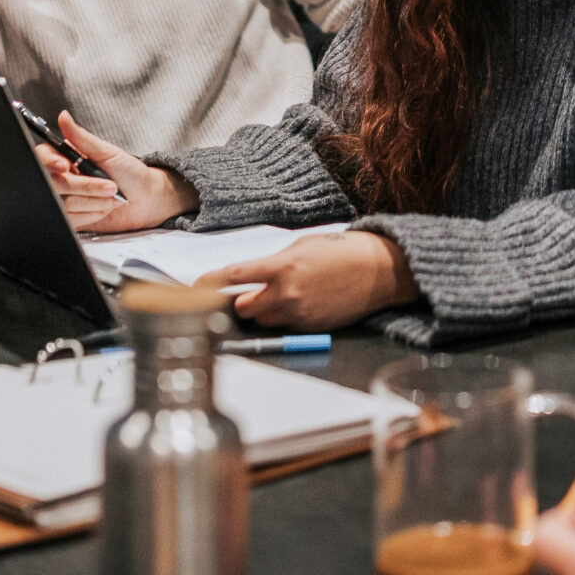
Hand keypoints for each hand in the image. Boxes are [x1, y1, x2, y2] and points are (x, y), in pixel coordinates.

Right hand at [34, 111, 196, 233]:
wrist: (146, 200)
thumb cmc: (130, 172)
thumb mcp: (107, 152)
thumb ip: (82, 138)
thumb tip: (63, 116)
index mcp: (67, 157)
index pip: (43, 157)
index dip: (50, 162)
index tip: (65, 167)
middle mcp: (62, 178)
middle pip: (54, 183)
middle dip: (86, 186)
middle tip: (111, 186)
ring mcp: (65, 199)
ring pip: (63, 204)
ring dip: (93, 202)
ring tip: (112, 197)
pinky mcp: (70, 218)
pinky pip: (69, 220)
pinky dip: (91, 215)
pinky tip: (104, 209)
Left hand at [199, 231, 418, 329]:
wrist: (377, 271)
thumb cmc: (341, 251)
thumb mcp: (302, 246)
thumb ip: (274, 263)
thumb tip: (251, 276)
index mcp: (282, 267)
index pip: (235, 276)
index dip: (211, 282)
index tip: (198, 285)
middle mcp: (287, 294)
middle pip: (244, 307)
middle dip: (241, 301)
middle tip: (244, 293)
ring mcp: (299, 314)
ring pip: (262, 320)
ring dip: (262, 311)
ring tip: (278, 296)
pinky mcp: (311, 328)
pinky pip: (285, 327)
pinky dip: (283, 318)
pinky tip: (299, 303)